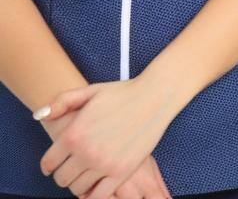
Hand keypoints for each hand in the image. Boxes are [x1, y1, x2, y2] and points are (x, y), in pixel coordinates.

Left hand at [35, 77, 180, 198]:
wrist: (156, 95)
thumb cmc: (123, 92)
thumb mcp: (90, 91)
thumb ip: (61, 102)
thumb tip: (38, 117)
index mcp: (74, 133)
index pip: (48, 163)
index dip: (50, 164)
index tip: (56, 163)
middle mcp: (85, 151)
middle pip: (62, 179)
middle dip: (65, 173)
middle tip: (74, 166)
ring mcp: (104, 164)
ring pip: (77, 189)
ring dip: (79, 182)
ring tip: (88, 171)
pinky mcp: (121, 172)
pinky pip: (97, 196)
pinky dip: (92, 194)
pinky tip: (96, 183)